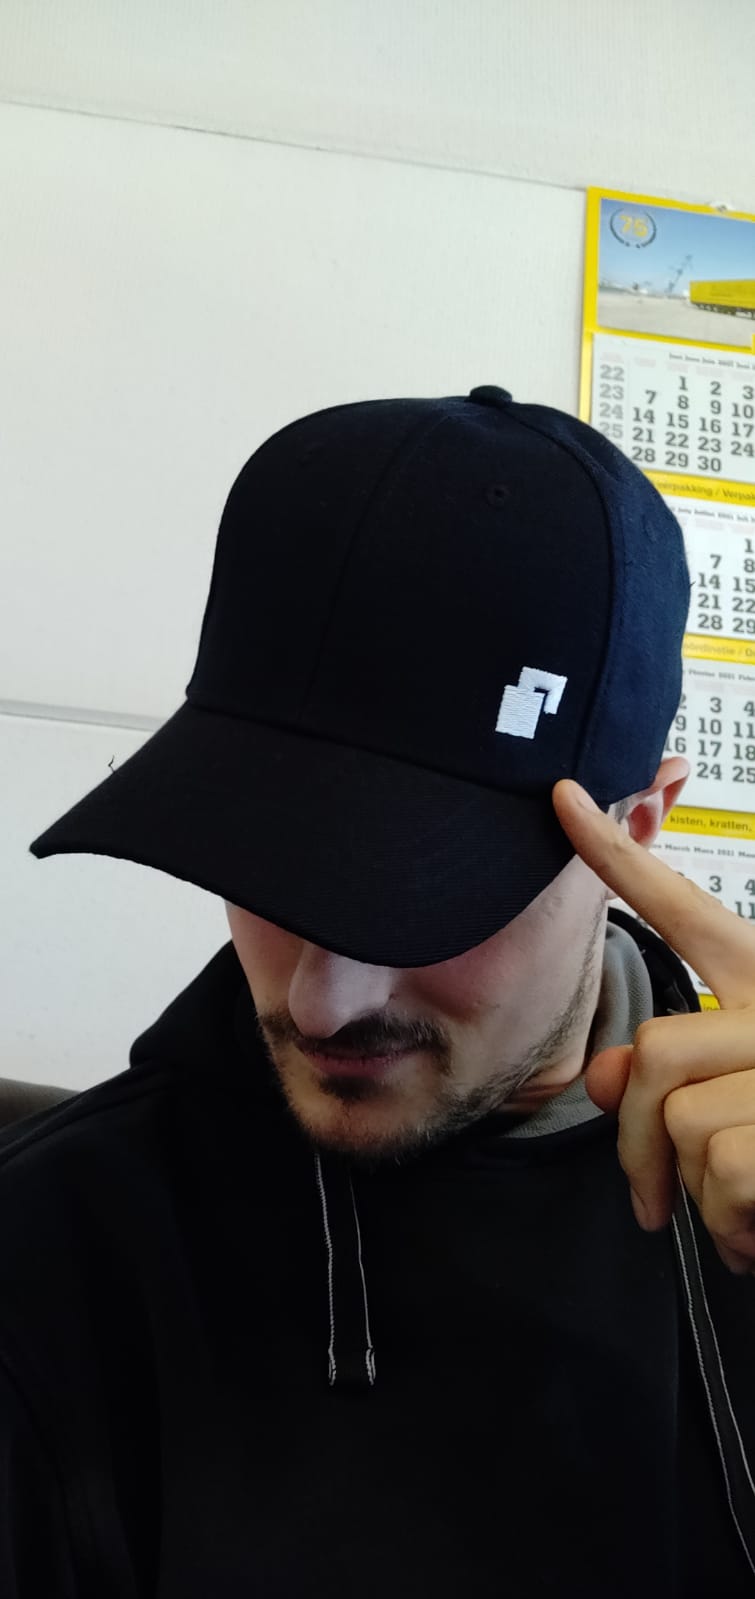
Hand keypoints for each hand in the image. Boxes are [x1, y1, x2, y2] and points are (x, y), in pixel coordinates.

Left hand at [553, 778, 754, 1275]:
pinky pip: (720, 1172)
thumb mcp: (736, 1108)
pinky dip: (730, 1225)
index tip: (564, 799)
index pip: (684, 911)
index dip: (619, 856)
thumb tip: (606, 1079)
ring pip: (680, 1120)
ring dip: (692, 1194)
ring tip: (741, 1214)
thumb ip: (668, 1081)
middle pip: (653, 1053)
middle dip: (633, 1144)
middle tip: (650, 1203)